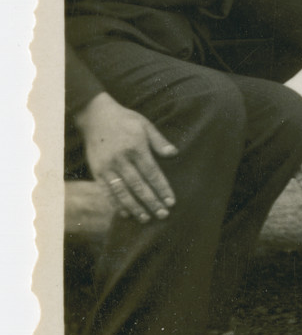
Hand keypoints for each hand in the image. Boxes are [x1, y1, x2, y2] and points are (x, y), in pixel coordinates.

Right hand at [73, 92, 177, 223]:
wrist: (95, 115)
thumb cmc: (124, 119)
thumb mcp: (144, 124)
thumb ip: (159, 141)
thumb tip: (174, 154)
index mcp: (135, 147)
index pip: (152, 173)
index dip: (162, 188)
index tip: (171, 201)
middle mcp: (121, 159)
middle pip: (139, 186)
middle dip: (152, 202)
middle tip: (163, 215)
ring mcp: (107, 166)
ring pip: (122, 192)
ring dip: (135, 207)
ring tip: (146, 218)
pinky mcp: (97, 171)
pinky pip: (106, 191)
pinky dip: (116, 204)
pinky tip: (125, 214)